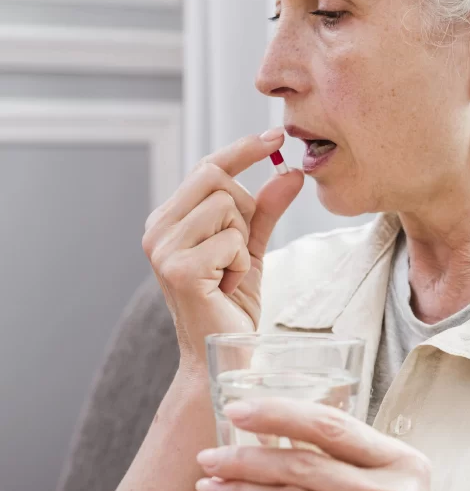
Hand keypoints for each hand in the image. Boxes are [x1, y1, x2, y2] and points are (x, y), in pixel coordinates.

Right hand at [142, 130, 303, 373]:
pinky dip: (241, 265)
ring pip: (226, 208)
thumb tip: (290, 171)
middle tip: (238, 252)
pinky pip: (231, 240)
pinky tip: (227, 288)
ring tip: (229, 275)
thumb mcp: (251, 250)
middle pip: (216, 179)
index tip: (276, 134)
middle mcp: (157, 229)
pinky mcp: (179, 268)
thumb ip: (266, 210)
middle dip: (243, 211)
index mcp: (168, 220)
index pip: (205, 167)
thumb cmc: (231, 307)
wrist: (222, 356)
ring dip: (242, 244)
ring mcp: (163, 249)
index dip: (242, 149)